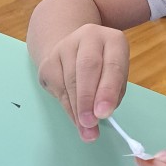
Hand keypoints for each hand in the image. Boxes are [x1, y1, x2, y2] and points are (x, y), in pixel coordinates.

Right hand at [37, 24, 129, 141]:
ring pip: (69, 79)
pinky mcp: (49, 59)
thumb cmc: (103, 69)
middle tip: (90, 123)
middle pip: (87, 68)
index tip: (104, 113)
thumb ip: (112, 95)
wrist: (74, 51)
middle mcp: (89, 36)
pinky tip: (74, 115)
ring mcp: (66, 45)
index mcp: (113, 40)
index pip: (113, 65)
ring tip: (84, 128)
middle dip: (87, 99)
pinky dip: (66, 105)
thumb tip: (100, 116)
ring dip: (76, 108)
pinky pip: (56, 86)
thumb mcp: (116, 78)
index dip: (108, 91)